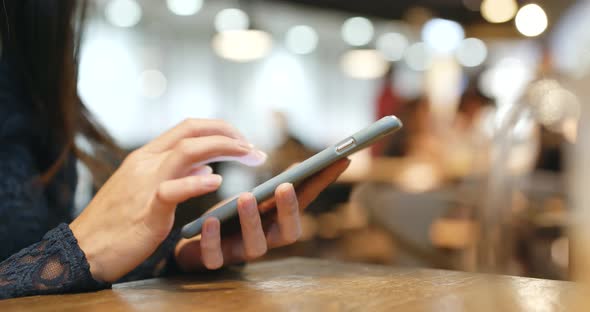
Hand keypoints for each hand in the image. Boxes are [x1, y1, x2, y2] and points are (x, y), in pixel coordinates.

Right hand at [70, 119, 264, 281]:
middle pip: (191, 130)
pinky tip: (216, 181)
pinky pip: (173, 190)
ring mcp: (145, 183)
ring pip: (186, 150)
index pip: (188, 127)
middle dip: (228, 132)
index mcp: (146, 156)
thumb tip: (206, 164)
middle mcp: (146, 162)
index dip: (220, 128)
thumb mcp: (146, 189)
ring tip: (248, 155)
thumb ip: (175, 173)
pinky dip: (196, 182)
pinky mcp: (147, 210)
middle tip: (253, 147)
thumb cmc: (117, 221)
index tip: (242, 140)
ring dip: (223, 148)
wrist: (83, 248)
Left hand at [174, 158, 350, 270]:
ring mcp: (241, 252)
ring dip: (252, 221)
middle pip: (289, 233)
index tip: (339, 160)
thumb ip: (275, 187)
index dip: (323, 183)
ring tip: (246, 197)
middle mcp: (266, 239)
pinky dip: (213, 239)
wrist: (191, 242)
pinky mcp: (214, 261)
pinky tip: (211, 220)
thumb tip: (302, 165)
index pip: (307, 201)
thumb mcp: (254, 199)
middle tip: (285, 185)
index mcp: (278, 220)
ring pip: (255, 247)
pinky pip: (215, 257)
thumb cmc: (229, 217)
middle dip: (289, 210)